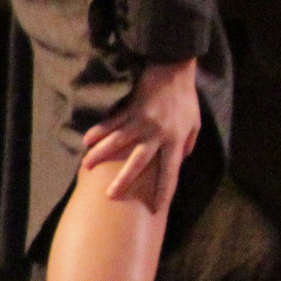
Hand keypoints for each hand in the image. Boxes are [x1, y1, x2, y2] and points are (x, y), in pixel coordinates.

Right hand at [80, 59, 199, 212]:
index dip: (164, 192)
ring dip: (101, 155)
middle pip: (138, 162)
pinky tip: (86, 141)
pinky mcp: (130, 108)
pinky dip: (98, 131)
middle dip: (123, 180)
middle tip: (110, 195)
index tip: (156, 209)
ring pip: (118, 142)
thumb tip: (181, 161)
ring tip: (86, 167)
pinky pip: (111, 122)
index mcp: (175, 141)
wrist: (175, 71)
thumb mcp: (194, 123)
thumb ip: (188, 144)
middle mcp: (157, 134)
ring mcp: (141, 121)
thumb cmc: (185, 99)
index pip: (170, 172)